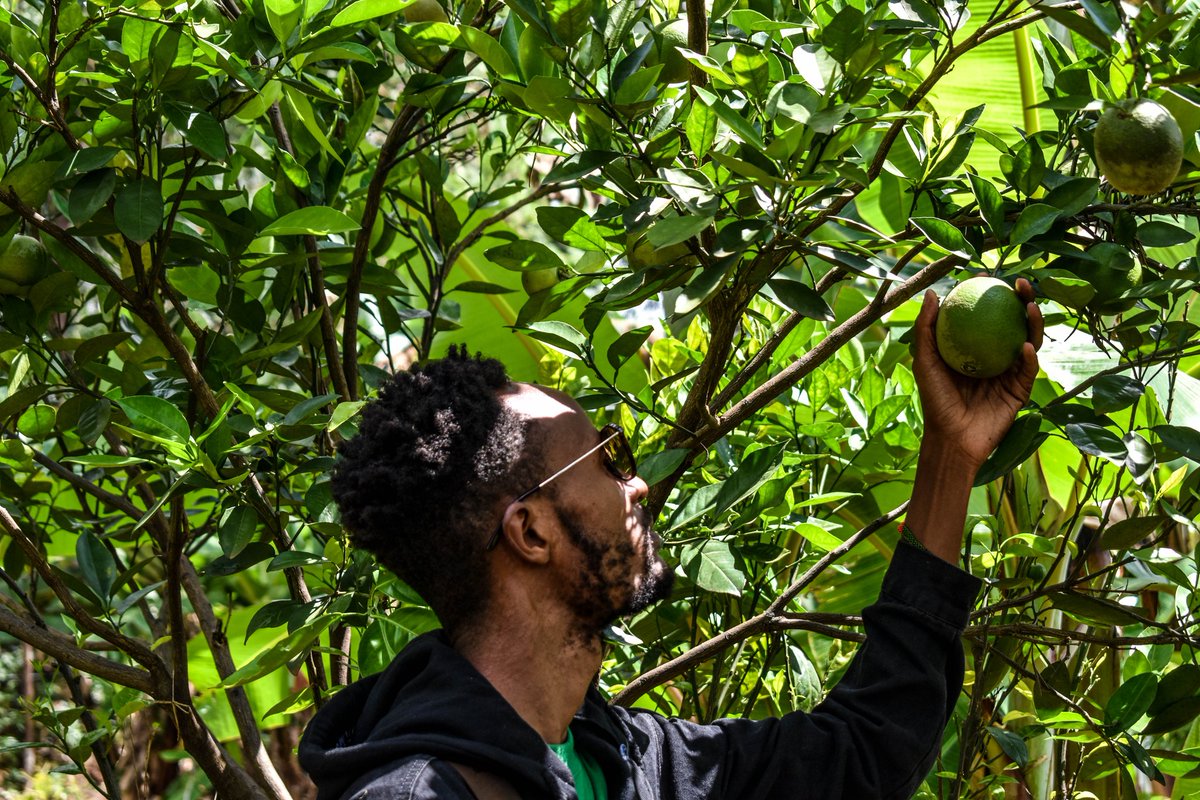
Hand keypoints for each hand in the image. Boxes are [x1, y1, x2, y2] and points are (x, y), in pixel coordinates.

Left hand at [913, 277, 1043, 471]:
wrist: (950, 437)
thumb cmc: (935, 399)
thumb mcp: (925, 361)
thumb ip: (927, 329)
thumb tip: (933, 294)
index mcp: (974, 346)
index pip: (985, 313)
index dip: (989, 292)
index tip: (986, 274)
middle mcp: (994, 355)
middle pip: (1013, 321)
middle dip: (1021, 299)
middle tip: (1020, 284)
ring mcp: (1009, 372)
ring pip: (1028, 341)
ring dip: (1032, 322)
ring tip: (1029, 306)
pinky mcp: (1020, 391)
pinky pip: (1028, 370)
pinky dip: (1028, 357)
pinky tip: (1023, 345)